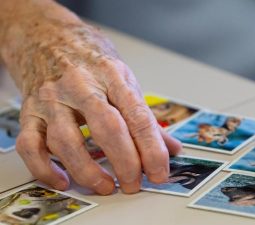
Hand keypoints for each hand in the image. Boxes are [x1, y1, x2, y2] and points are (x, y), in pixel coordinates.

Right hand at [1, 2, 180, 194]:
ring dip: (88, 171)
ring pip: (67, 141)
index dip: (152, 149)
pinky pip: (30, 145)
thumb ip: (145, 116)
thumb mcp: (123, 79)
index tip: (159, 172)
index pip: (138, 117)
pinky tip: (64, 180)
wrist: (45, 36)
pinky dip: (45, 169)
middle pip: (107, 128)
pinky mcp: (29, 112)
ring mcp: (52, 99)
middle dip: (125, 162)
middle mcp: (81, 85)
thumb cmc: (89, 59)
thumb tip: (171, 148)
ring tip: (106, 186)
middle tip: (135, 184)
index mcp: (112, 75)